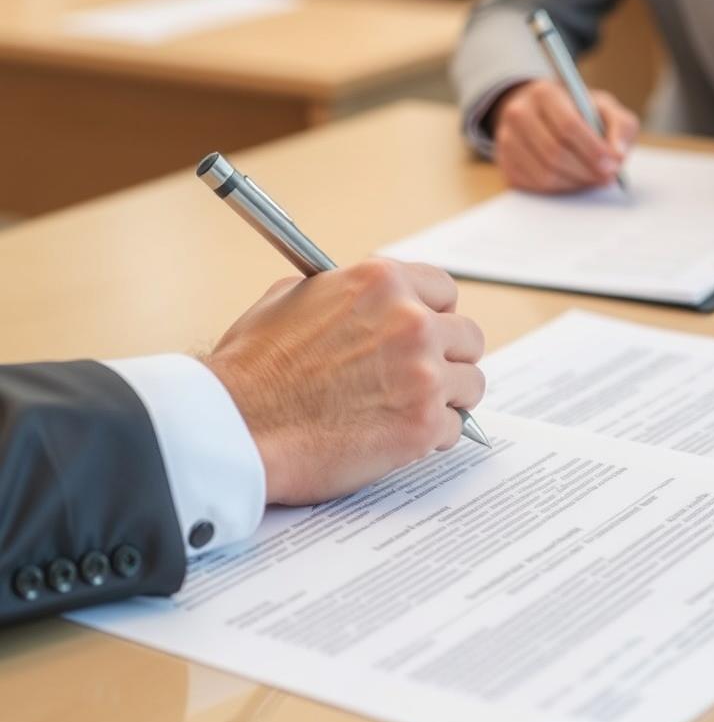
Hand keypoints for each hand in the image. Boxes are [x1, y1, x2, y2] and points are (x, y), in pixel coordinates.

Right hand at [203, 260, 485, 505]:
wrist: (236, 426)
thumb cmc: (252, 368)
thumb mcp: (291, 298)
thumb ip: (343, 294)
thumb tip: (365, 304)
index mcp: (383, 283)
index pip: (444, 291)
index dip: (435, 314)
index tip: (430, 332)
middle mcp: (412, 322)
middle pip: (468, 337)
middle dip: (448, 358)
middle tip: (424, 377)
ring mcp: (423, 374)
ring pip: (470, 384)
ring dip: (447, 399)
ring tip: (412, 410)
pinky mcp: (422, 425)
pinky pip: (453, 428)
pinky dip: (431, 437)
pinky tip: (399, 438)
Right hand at [491, 80, 639, 192]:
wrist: (543, 114)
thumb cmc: (579, 112)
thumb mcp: (605, 108)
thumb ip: (620, 127)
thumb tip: (617, 155)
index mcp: (544, 93)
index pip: (567, 126)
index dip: (592, 150)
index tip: (612, 165)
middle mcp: (518, 114)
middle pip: (554, 153)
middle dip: (586, 170)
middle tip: (607, 177)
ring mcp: (507, 140)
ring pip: (544, 174)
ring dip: (575, 183)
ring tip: (593, 178)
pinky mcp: (506, 164)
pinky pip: (534, 186)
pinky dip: (560, 189)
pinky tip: (574, 180)